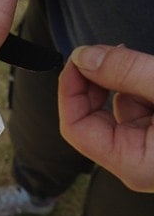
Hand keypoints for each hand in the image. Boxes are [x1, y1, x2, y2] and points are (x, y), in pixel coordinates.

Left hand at [59, 45, 153, 191]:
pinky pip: (132, 108)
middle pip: (88, 118)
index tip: (77, 59)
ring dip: (118, 80)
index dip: (69, 91)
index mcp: (132, 164)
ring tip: (138, 62)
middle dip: (93, 82)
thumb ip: (127, 72)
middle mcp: (133, 162)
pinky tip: (149, 76)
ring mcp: (144, 149)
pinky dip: (135, 87)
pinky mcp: (153, 136)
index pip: (75, 128)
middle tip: (106, 51)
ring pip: (111, 109)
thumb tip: (84, 56)